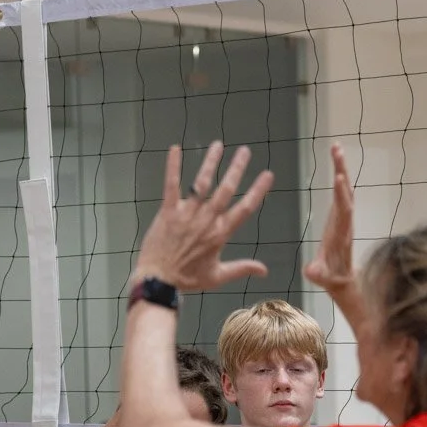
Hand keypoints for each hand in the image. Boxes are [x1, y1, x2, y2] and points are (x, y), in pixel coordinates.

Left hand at [133, 142, 271, 291]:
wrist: (158, 281)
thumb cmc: (187, 279)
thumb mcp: (218, 277)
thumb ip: (241, 268)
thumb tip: (264, 270)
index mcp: (220, 234)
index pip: (244, 208)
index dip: (258, 190)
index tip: (267, 175)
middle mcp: (206, 221)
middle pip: (225, 190)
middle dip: (237, 169)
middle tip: (245, 151)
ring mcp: (186, 215)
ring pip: (202, 184)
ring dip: (211, 163)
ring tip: (218, 145)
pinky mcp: (168, 212)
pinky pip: (171, 186)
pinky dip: (173, 167)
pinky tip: (175, 149)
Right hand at [303, 145, 366, 329]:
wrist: (344, 279)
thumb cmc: (331, 278)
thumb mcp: (323, 278)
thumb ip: (318, 273)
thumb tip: (311, 271)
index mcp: (341, 234)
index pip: (344, 212)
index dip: (341, 196)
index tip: (338, 178)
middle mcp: (346, 222)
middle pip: (346, 193)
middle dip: (342, 172)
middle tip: (336, 150)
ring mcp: (344, 217)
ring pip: (345, 189)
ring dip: (341, 168)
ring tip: (336, 147)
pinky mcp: (340, 214)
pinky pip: (341, 191)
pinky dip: (339, 175)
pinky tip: (336, 161)